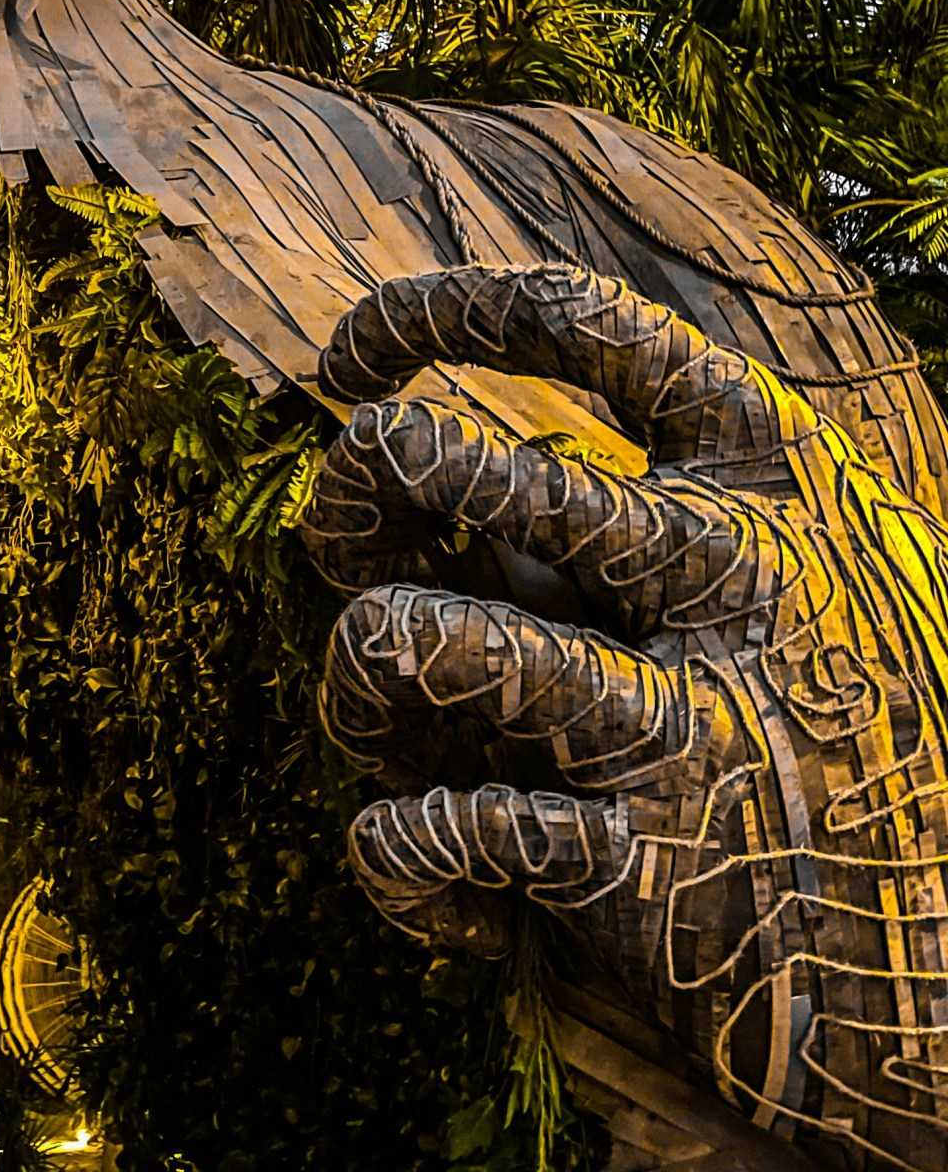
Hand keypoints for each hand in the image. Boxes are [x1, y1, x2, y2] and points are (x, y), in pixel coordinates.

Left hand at [304, 264, 947, 1170]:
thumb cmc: (848, 739)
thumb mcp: (802, 572)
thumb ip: (639, 509)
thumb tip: (416, 453)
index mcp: (773, 472)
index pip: (577, 321)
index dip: (428, 312)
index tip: (346, 360)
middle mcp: (727, 569)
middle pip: (430, 459)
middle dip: (345, 493)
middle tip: (347, 551)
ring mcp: (689, 719)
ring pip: (399, 634)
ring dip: (353, 685)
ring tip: (384, 726)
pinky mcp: (649, 869)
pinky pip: (429, 830)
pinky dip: (396, 860)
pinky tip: (437, 881)